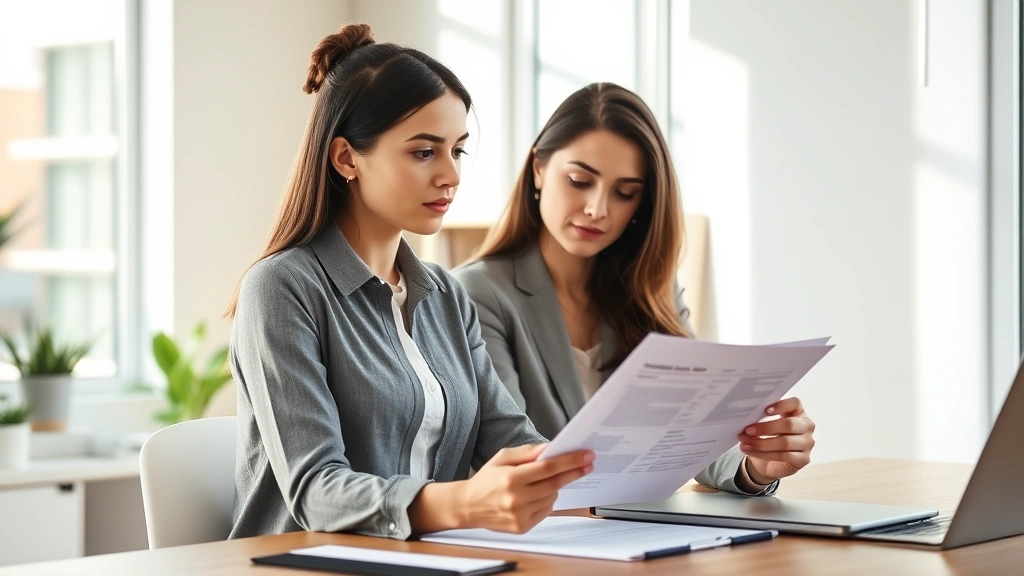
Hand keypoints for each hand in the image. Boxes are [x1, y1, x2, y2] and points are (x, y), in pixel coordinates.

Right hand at [457, 444, 593, 532]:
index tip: (586, 455)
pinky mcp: (522, 527)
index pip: (548, 468)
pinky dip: (547, 500)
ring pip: (552, 497)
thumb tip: (551, 448)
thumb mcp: (503, 457)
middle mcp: (516, 498)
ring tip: (544, 481)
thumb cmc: (486, 479)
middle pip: (555, 483)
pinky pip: (546, 511)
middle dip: (574, 472)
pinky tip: (536, 495)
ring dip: (556, 487)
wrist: (468, 506)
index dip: (570, 461)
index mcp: (511, 478)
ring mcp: (520, 515)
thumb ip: (528, 452)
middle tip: (588, 464)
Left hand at [738, 397, 814, 484]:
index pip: (795, 403)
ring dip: (762, 443)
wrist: (770, 463)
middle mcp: (806, 426)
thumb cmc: (768, 438)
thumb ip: (760, 419)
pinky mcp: (804, 459)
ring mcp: (807, 443)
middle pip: (789, 424)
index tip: (765, 410)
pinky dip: (764, 454)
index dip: (781, 405)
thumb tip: (746, 419)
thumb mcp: (764, 426)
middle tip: (748, 430)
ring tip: (746, 443)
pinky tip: (752, 452)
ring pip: (785, 442)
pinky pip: (783, 456)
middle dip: (766, 428)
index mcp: (798, 412)